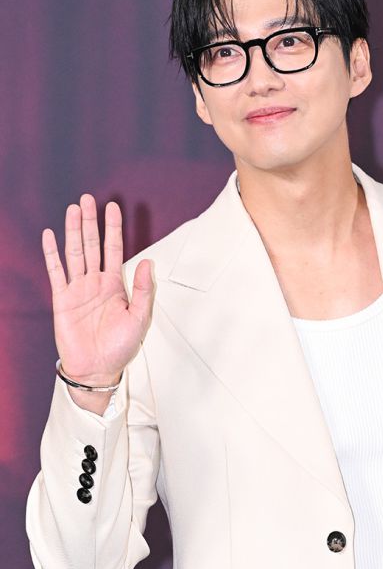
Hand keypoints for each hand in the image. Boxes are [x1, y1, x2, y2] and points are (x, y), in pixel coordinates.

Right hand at [42, 194, 154, 409]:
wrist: (98, 369)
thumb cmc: (120, 346)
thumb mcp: (140, 317)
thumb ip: (143, 289)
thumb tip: (147, 261)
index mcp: (115, 284)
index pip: (113, 249)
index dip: (113, 228)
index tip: (113, 207)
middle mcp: (96, 282)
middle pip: (92, 245)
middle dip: (90, 222)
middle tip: (88, 198)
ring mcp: (78, 289)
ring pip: (74, 253)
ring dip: (73, 231)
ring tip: (73, 209)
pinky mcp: (62, 300)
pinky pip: (56, 272)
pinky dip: (52, 254)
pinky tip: (49, 236)